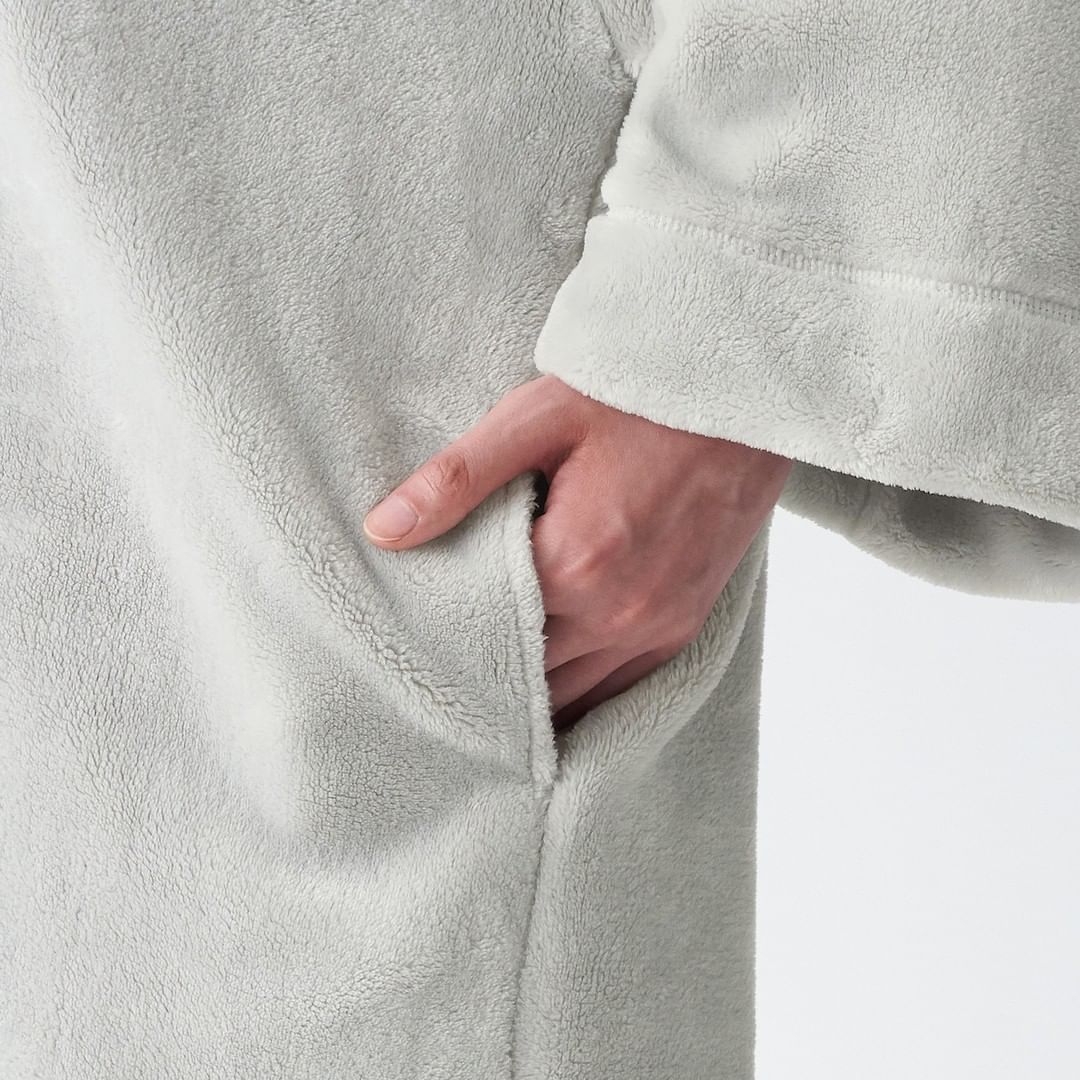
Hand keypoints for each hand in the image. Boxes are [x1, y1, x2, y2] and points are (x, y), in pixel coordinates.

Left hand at [362, 374, 792, 732]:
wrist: (738, 394)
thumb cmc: (630, 396)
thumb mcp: (536, 419)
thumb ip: (458, 479)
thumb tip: (382, 531)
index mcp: (573, 562)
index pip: (483, 637)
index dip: (443, 641)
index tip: (415, 638)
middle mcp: (620, 611)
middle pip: (527, 680)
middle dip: (483, 675)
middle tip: (440, 665)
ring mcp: (659, 625)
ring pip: (574, 696)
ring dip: (531, 693)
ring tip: (489, 680)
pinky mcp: (685, 625)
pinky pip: (622, 688)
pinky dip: (583, 691)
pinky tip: (552, 679)